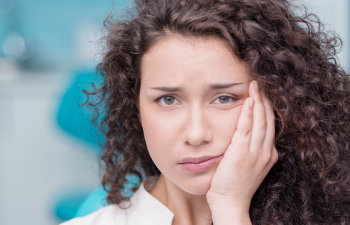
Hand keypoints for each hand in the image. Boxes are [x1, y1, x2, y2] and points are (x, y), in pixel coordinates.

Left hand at [206, 80, 277, 222]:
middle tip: (260, 83)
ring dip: (258, 101)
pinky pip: (246, 128)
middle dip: (265, 99)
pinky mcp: (242, 153)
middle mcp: (266, 151)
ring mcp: (255, 152)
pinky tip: (248, 100)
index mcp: (268, 154)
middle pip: (268, 119)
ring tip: (255, 85)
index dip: (267, 108)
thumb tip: (244, 134)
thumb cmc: (235, 184)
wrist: (230, 202)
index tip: (263, 94)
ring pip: (260, 120)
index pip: (270, 125)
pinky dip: (248, 113)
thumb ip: (250, 149)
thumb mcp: (249, 165)